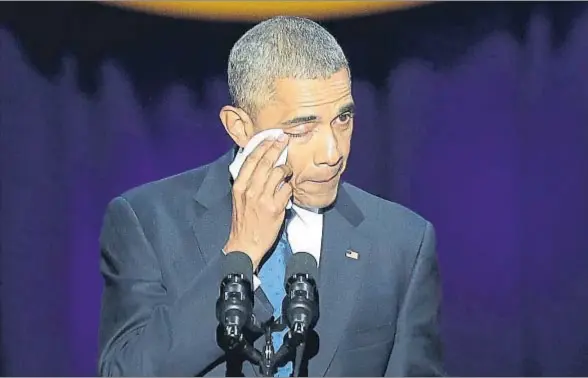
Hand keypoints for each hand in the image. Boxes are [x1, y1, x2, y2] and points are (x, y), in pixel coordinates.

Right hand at [224, 134, 292, 269]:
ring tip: (288, 168)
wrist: (245, 244)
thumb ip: (248, 181)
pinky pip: (286, 189)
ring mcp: (263, 198)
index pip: (251, 159)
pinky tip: (288, 189)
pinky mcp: (275, 208)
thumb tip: (260, 163)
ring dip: (286, 168)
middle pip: (265, 162)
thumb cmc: (244, 221)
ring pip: (278, 173)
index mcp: (239, 186)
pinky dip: (289, 187)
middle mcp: (250, 190)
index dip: (262, 146)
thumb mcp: (239, 198)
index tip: (270, 137)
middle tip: (284, 139)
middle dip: (276, 148)